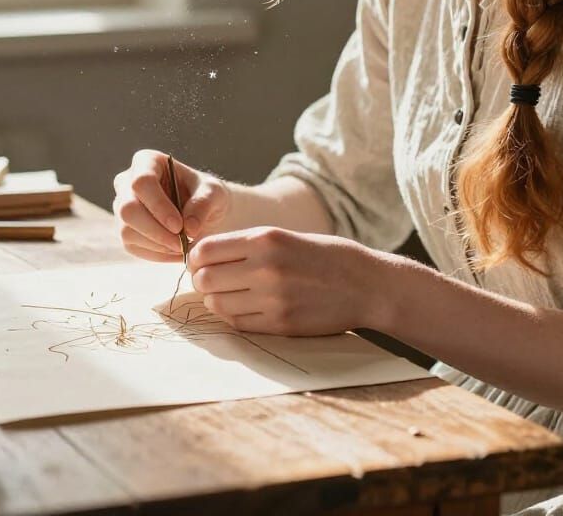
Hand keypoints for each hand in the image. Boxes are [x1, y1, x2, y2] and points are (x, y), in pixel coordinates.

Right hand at [113, 149, 230, 261]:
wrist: (203, 211)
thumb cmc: (206, 194)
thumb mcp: (214, 192)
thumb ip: (203, 204)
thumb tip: (188, 228)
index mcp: (147, 161)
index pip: (142, 182)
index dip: (158, 206)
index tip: (179, 226)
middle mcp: (127, 182)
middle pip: (127, 209)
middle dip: (156, 231)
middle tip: (182, 243)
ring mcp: (122, 207)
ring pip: (127, 231)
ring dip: (158, 245)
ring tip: (184, 246)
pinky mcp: (125, 230)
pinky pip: (132, 246)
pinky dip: (156, 254)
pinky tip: (176, 252)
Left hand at [188, 226, 388, 335]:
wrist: (366, 284)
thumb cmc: (326, 256)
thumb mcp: (286, 236)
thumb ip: (248, 246)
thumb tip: (204, 257)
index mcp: (266, 239)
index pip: (204, 251)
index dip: (196, 257)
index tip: (202, 261)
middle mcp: (265, 268)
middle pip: (204, 279)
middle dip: (202, 280)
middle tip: (212, 280)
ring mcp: (272, 299)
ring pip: (216, 305)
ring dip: (216, 300)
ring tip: (230, 294)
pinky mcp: (280, 325)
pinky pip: (237, 324)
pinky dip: (234, 317)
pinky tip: (245, 307)